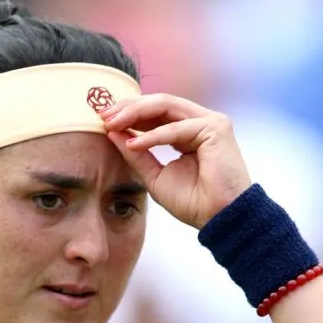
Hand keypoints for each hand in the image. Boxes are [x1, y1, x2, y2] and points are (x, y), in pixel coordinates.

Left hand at [101, 94, 251, 228]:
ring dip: (136, 113)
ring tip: (113, 123)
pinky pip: (177, 128)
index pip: (156, 113)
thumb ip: (136, 154)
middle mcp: (200, 122)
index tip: (103, 121)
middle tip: (103, 116)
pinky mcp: (216, 128)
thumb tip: (112, 132)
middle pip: (159, 103)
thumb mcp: (154, 175)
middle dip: (129, 108)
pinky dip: (153, 136)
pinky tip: (134, 143)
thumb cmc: (193, 201)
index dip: (129, 114)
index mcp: (188, 131)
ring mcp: (210, 122)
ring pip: (167, 105)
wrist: (219, 219)